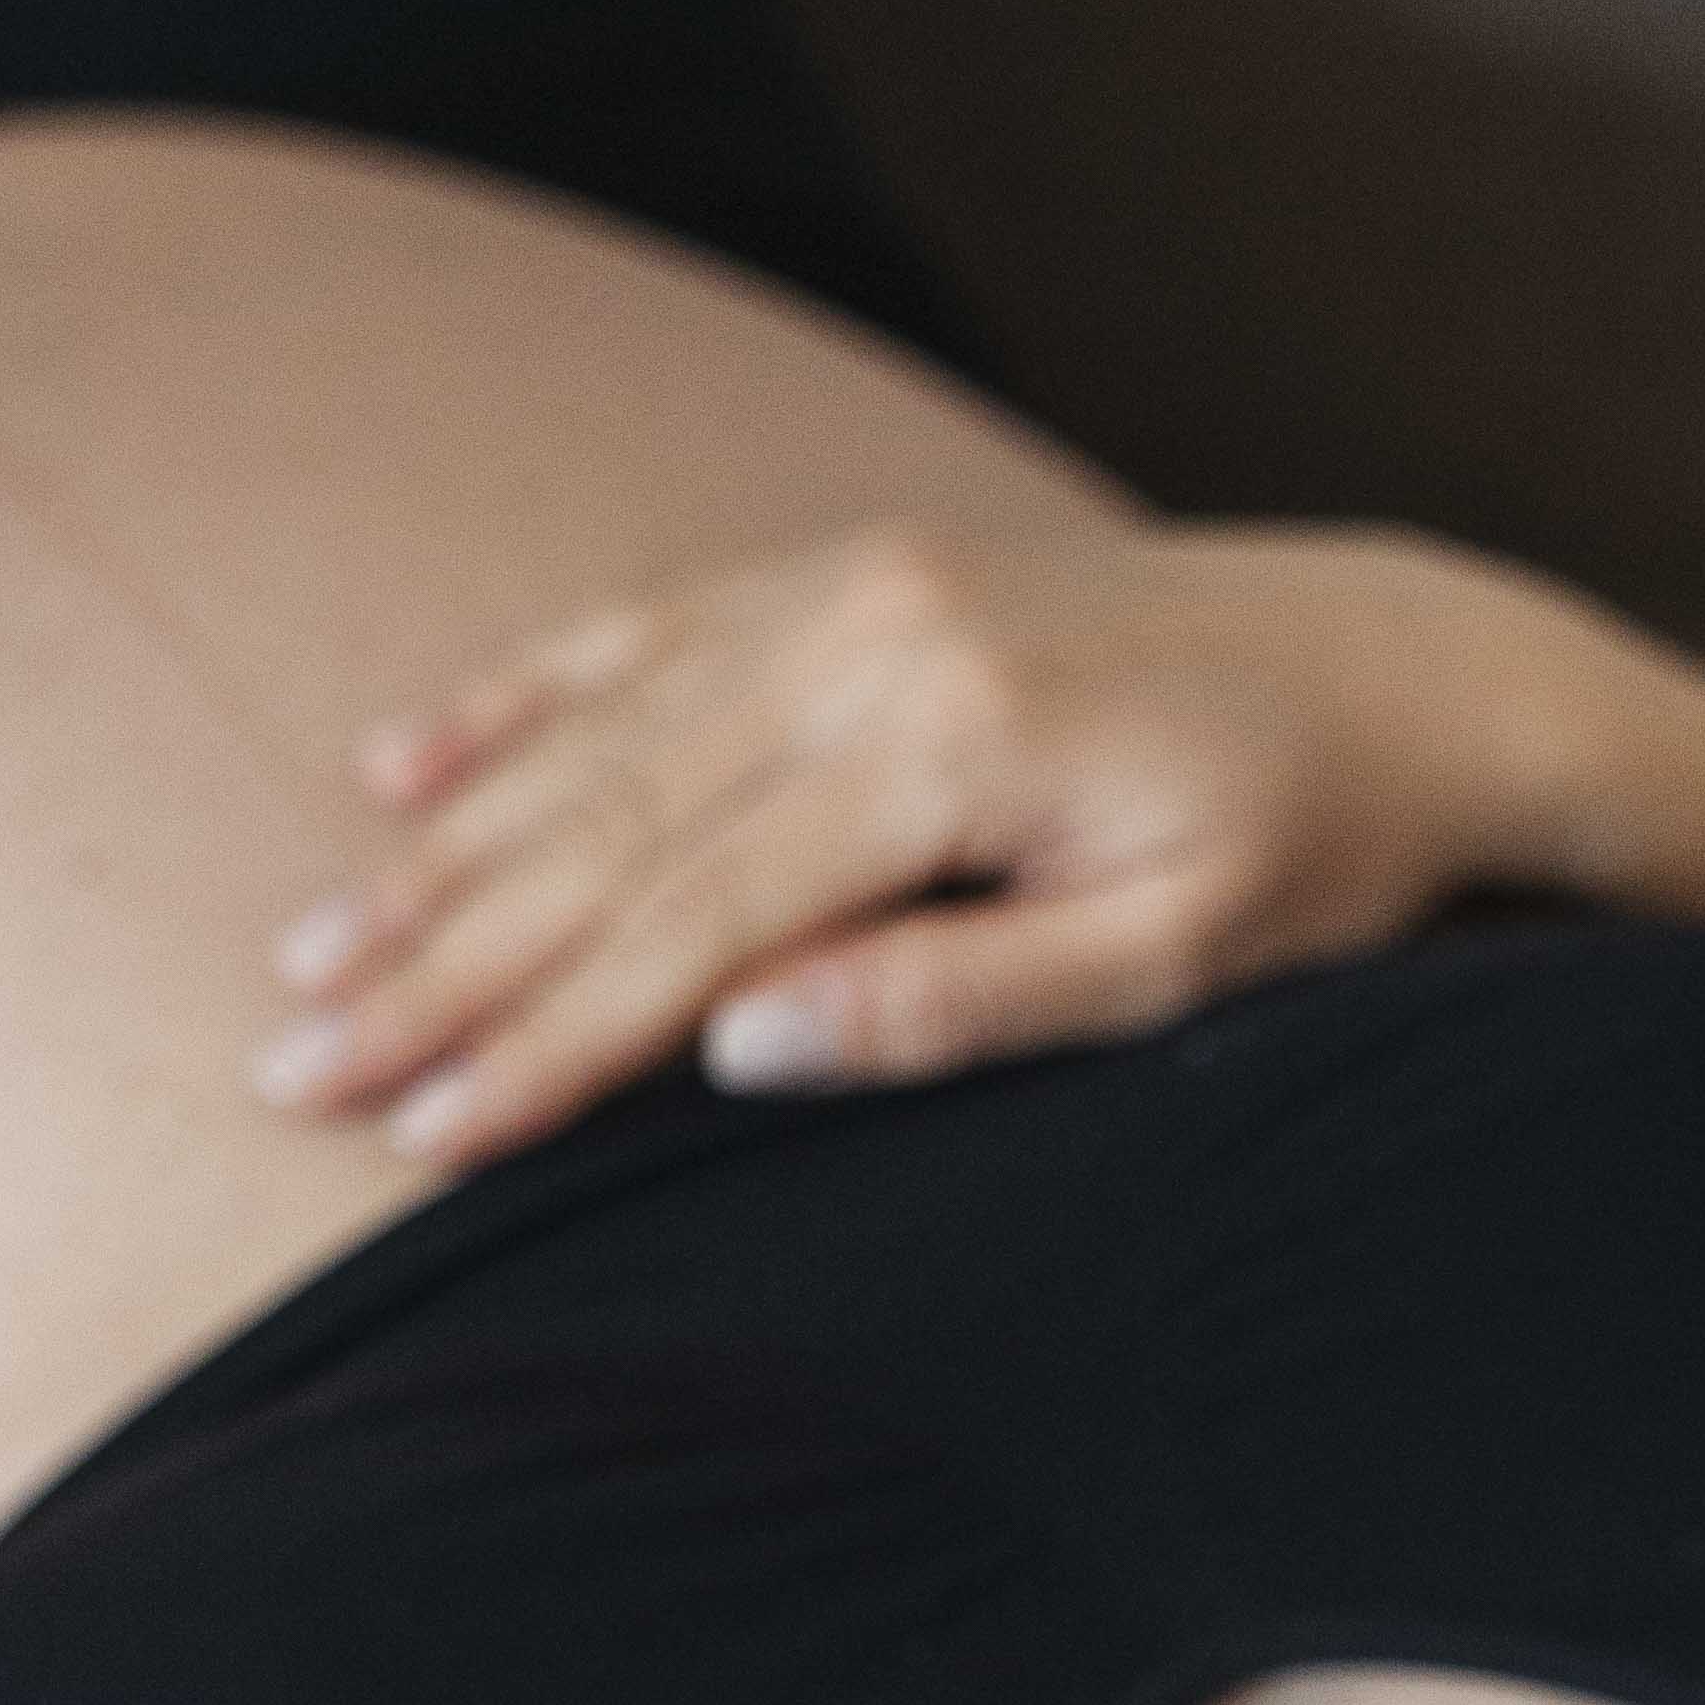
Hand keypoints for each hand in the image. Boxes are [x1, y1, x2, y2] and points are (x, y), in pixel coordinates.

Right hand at [252, 515, 1647, 1169]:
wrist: (1411, 666)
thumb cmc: (1316, 849)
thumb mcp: (1174, 963)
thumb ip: (957, 1002)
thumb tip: (743, 1050)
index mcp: (947, 752)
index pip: (688, 927)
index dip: (540, 1040)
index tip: (416, 1128)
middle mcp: (873, 641)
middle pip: (604, 834)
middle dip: (439, 962)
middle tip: (293, 1062)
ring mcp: (854, 590)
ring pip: (595, 738)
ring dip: (441, 853)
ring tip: (311, 950)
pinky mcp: (856, 576)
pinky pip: (644, 636)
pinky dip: (515, 703)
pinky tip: (402, 768)